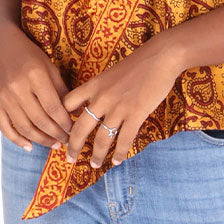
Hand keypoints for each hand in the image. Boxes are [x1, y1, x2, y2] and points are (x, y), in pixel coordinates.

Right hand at [0, 25, 72, 151]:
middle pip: (40, 120)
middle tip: (67, 141)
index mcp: (35, 76)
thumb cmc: (29, 54)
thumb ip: (61, 89)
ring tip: (54, 145)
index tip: (74, 130)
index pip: (53, 108)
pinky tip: (29, 146)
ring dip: (41, 140)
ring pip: (25, 127)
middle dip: (57, 134)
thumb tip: (76, 112)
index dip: (65, 123)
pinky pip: (5, 128)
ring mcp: (4, 98)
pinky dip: (17, 140)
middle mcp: (17, 88)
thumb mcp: (49, 66)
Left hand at [63, 36, 183, 167]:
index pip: (68, 104)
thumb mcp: (111, 73)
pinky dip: (119, 153)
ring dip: (96, 155)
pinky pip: (124, 140)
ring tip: (94, 165)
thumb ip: (100, 89)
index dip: (63, 118)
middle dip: (73, 147)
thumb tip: (94, 103)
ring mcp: (118, 108)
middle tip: (69, 158)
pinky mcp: (136, 115)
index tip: (64, 129)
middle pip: (80, 128)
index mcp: (93, 85)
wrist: (160, 58)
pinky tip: (116, 161)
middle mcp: (101, 99)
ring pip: (101, 139)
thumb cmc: (138, 64)